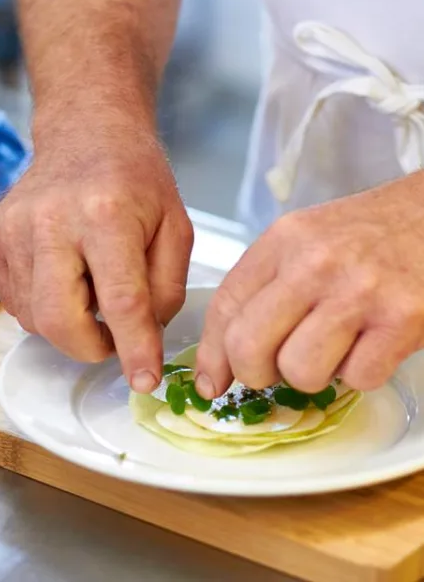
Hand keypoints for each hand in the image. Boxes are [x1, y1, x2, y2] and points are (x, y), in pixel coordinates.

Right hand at [0, 117, 192, 392]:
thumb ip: (165, 290)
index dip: (135, 350)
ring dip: (69, 325)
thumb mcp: (175, 228)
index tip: (144, 379)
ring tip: (90, 287)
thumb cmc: (136, 179)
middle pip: (60, 321)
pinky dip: (46, 308)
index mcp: (105, 214)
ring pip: (35, 319)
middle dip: (90, 347)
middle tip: (113, 336)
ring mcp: (12, 230)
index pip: (120, 302)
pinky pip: (16, 303)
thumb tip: (141, 339)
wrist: (85, 133)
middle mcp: (49, 221)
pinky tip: (65, 278)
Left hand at [195, 172, 423, 397]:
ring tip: (331, 348)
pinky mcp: (402, 319)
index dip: (211, 354)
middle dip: (254, 374)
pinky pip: (357, 378)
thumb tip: (228, 354)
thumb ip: (265, 287)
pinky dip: (359, 374)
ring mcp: (358, 292)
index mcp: (282, 241)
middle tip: (272, 371)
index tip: (211, 381)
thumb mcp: (304, 240)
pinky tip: (367, 345)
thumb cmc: (367, 233)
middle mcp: (313, 264)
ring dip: (311, 375)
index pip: (225, 306)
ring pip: (300, 372)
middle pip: (249, 347)